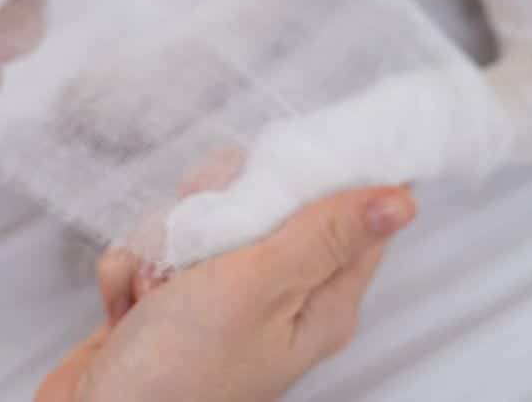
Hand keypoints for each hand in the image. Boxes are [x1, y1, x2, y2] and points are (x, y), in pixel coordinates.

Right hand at [37, 187, 416, 401]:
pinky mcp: (168, 303)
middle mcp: (277, 298)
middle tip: (199, 234)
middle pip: (265, 201)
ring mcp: (219, 300)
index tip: (285, 156)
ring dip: (163, 244)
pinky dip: (133, 271)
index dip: (324, 173)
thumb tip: (402, 201)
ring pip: (199, 219)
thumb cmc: (176, 375)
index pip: (354, 214)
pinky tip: (128, 309)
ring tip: (155, 291)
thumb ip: (323, 234)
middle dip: (215, 208)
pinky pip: (153, 248)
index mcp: (320, 301)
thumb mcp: (256, 287)